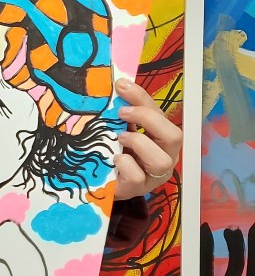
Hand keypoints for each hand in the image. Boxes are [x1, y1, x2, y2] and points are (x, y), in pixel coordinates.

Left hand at [114, 78, 181, 199]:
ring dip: (139, 143)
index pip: (161, 114)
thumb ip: (122, 113)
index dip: (142, 98)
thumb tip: (117, 86)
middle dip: (148, 119)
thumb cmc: (114, 150)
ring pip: (162, 160)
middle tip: (122, 112)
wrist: (99, 181)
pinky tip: (115, 159)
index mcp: (161, 137)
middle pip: (175, 136)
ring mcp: (153, 176)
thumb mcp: (119, 128)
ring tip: (120, 138)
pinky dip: (125, 164)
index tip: (122, 86)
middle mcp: (164, 156)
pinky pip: (137, 176)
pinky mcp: (137, 189)